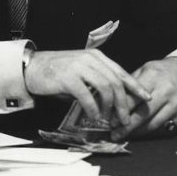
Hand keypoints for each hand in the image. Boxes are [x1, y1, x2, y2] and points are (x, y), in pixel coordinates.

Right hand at [24, 48, 152, 128]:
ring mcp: (79, 67)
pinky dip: (93, 108)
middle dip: (124, 103)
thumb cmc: (56, 71)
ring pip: (105, 88)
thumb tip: (112, 100)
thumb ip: (96, 80)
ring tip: (109, 119)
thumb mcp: (81, 71)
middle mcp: (89, 59)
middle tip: (125, 119)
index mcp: (96, 56)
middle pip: (115, 82)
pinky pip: (86, 96)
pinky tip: (94, 117)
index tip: (145, 98)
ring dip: (110, 107)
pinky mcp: (68, 78)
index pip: (121, 72)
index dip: (135, 86)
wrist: (31, 67)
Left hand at [113, 57, 176, 139]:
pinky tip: (141, 132)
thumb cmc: (164, 72)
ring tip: (124, 134)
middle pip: (143, 114)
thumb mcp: (146, 69)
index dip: (120, 111)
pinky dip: (151, 130)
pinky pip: (164, 127)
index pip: (134, 98)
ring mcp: (176, 104)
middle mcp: (166, 91)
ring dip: (138, 132)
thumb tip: (113, 98)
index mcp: (153, 77)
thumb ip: (131, 83)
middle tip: (115, 133)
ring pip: (153, 124)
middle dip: (127, 126)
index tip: (110, 120)